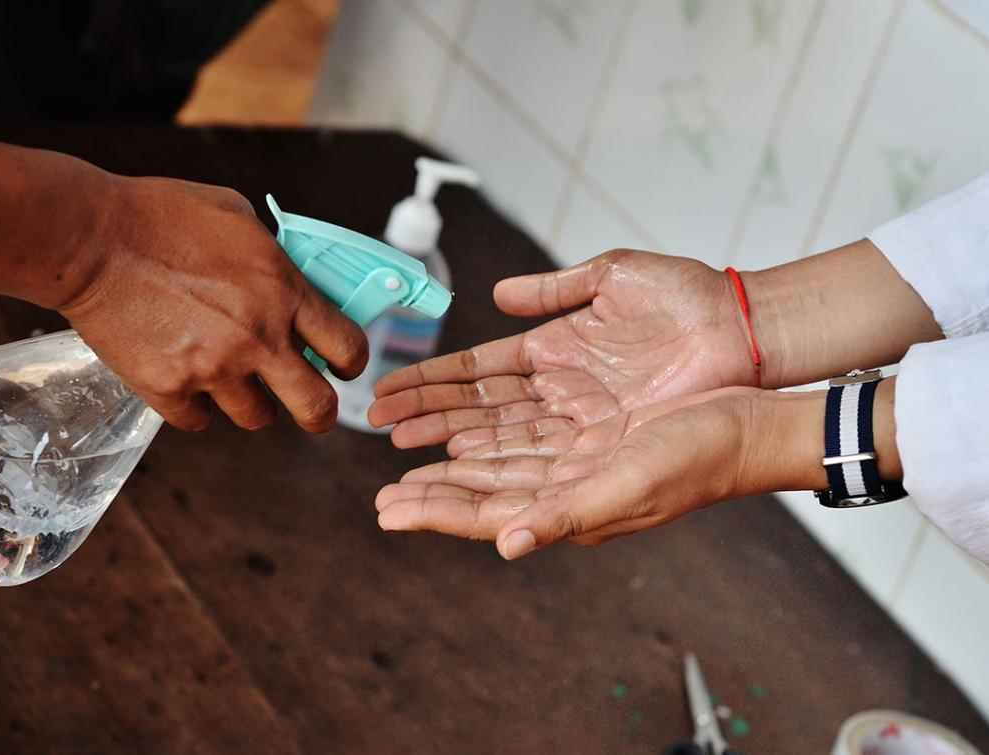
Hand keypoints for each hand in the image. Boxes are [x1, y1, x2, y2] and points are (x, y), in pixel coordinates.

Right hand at [59, 176, 367, 431]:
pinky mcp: (168, 389)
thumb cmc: (160, 214)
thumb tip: (291, 278)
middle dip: (320, 412)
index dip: (351, 361)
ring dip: (251, 402)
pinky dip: (197, 408)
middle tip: (310, 405)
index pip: (348, 348)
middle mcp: (257, 338)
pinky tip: (188, 381)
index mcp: (282, 292)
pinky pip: (199, 421)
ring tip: (232, 378)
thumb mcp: (236, 215)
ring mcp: (212, 369)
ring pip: (256, 418)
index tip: (342, 364)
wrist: (90, 239)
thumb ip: (273, 255)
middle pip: (316, 408)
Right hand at [368, 251, 757, 449]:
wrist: (743, 330)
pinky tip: (459, 480)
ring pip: (497, 441)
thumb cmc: (685, 299)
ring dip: (449, 453)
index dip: (430, 382)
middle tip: (377, 434)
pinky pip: (540, 464)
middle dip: (425, 422)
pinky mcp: (604, 446)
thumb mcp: (612, 276)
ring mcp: (578, 422)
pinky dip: (499, 473)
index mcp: (552, 351)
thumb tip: (497, 295)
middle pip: (476, 412)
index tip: (387, 392)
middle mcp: (557, 393)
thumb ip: (553, 287)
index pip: (475, 372)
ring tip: (402, 467)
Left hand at [374, 387, 830, 558]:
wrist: (745, 426)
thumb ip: (564, 516)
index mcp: (569, 509)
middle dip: (433, 494)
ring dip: (454, 468)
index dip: (435, 512)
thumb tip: (506, 545)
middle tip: (383, 496)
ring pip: (498, 468)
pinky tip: (469, 437)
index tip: (388, 510)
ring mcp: (577, 464)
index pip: (486, 515)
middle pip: (482, 494)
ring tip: (410, 468)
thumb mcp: (627, 484)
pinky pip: (526, 440)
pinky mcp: (590, 437)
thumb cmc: (696, 460)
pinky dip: (491, 441)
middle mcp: (566, 490)